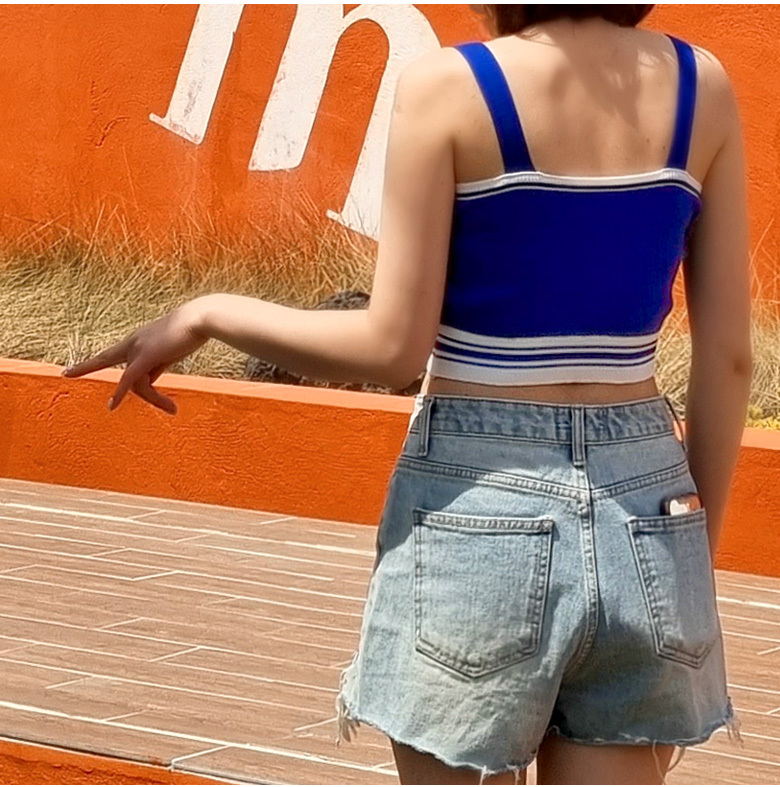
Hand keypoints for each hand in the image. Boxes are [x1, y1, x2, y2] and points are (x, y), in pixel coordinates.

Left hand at [60, 301, 208, 414]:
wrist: (200, 318)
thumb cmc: (191, 332)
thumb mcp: (171, 351)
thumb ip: (157, 366)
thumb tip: (149, 382)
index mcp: (139, 340)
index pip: (114, 353)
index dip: (97, 360)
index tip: (80, 362)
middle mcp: (133, 342)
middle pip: (110, 361)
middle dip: (85, 366)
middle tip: (66, 373)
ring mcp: (137, 348)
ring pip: (137, 383)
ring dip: (154, 400)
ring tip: (172, 409)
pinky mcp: (145, 356)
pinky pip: (130, 380)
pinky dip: (120, 393)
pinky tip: (112, 406)